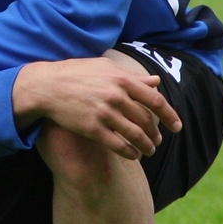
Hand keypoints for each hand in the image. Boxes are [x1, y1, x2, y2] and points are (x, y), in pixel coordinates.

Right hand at [13, 55, 181, 159]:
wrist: (46, 86)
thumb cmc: (74, 73)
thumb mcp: (104, 67)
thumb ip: (131, 76)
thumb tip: (155, 81)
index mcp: (121, 80)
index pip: (155, 101)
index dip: (169, 115)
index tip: (176, 126)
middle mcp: (116, 97)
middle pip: (146, 120)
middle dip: (156, 134)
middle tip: (158, 141)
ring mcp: (104, 113)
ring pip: (136, 135)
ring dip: (147, 146)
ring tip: (149, 151)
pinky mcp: (92, 128)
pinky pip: (118, 145)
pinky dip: (130, 153)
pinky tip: (134, 156)